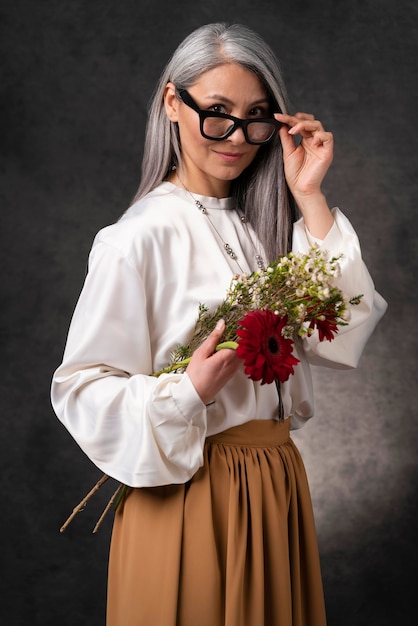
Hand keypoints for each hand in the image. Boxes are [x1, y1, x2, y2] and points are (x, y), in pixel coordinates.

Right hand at [186, 320, 241, 404]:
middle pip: (246, 349)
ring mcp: (233, 371)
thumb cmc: (195, 374)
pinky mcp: (231, 375)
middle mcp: (233, 364)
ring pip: (244, 355)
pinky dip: (239, 355)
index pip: (243, 341)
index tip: (244, 324)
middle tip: (242, 329)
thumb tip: (222, 324)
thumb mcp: (201, 352)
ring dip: (242, 347)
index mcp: (227, 357)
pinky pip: (240, 362)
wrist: (195, 395)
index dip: (245, 332)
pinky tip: (231, 351)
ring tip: (236, 338)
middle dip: (245, 339)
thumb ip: (213, 338)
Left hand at [275, 112, 334, 237]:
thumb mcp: (288, 153)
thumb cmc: (295, 174)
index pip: (300, 124)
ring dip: (305, 125)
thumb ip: (286, 139)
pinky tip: (310, 142)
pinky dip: (319, 136)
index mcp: (305, 141)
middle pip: (310, 121)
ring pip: (318, 126)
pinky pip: (328, 137)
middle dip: (297, 119)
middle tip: (285, 120)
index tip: (277, 116)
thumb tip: (282, 124)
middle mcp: (314, 141)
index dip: (290, 118)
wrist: (301, 189)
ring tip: (294, 130)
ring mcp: (321, 146)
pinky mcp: (327, 152)